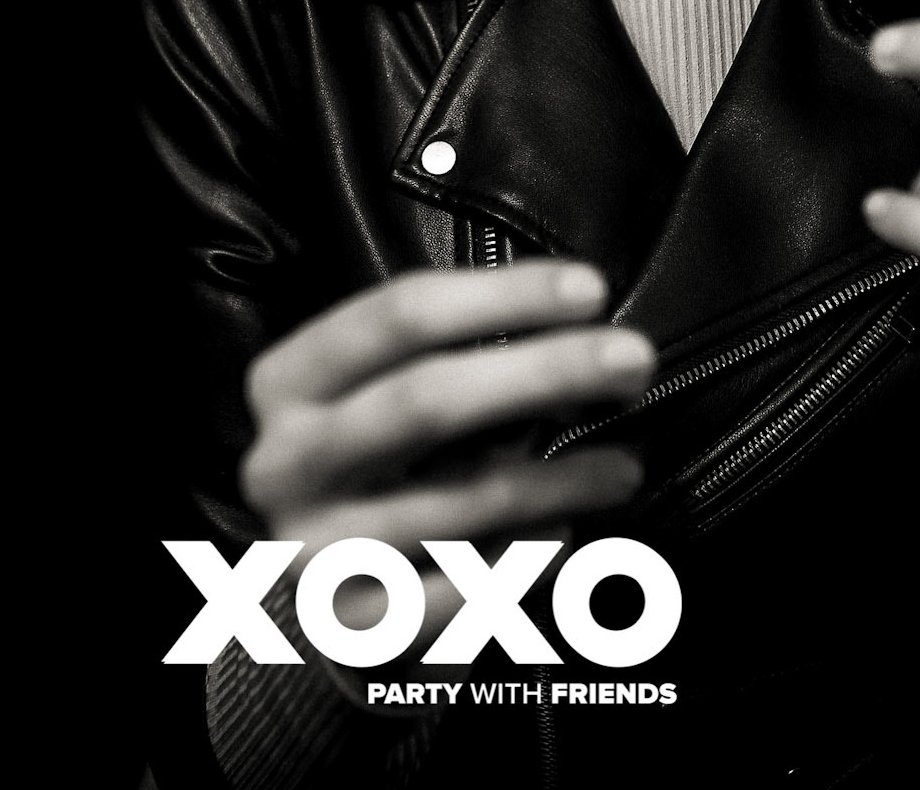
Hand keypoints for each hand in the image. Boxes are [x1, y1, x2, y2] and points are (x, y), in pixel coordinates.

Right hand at [240, 260, 652, 678]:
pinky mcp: (355, 630)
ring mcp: (314, 552)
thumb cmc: (382, 465)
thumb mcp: (387, 391)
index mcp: (288, 381)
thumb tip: (580, 327)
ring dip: (563, 478)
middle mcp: (285, 462)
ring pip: (466, 499)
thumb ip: (457, 353)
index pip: (400, 315)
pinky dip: (527, 556)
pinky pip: (469, 589)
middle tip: (634, 360)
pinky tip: (563, 534)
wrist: (328, 600)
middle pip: (429, 399)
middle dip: (544, 371)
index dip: (502, 296)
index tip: (592, 288)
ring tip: (626, 465)